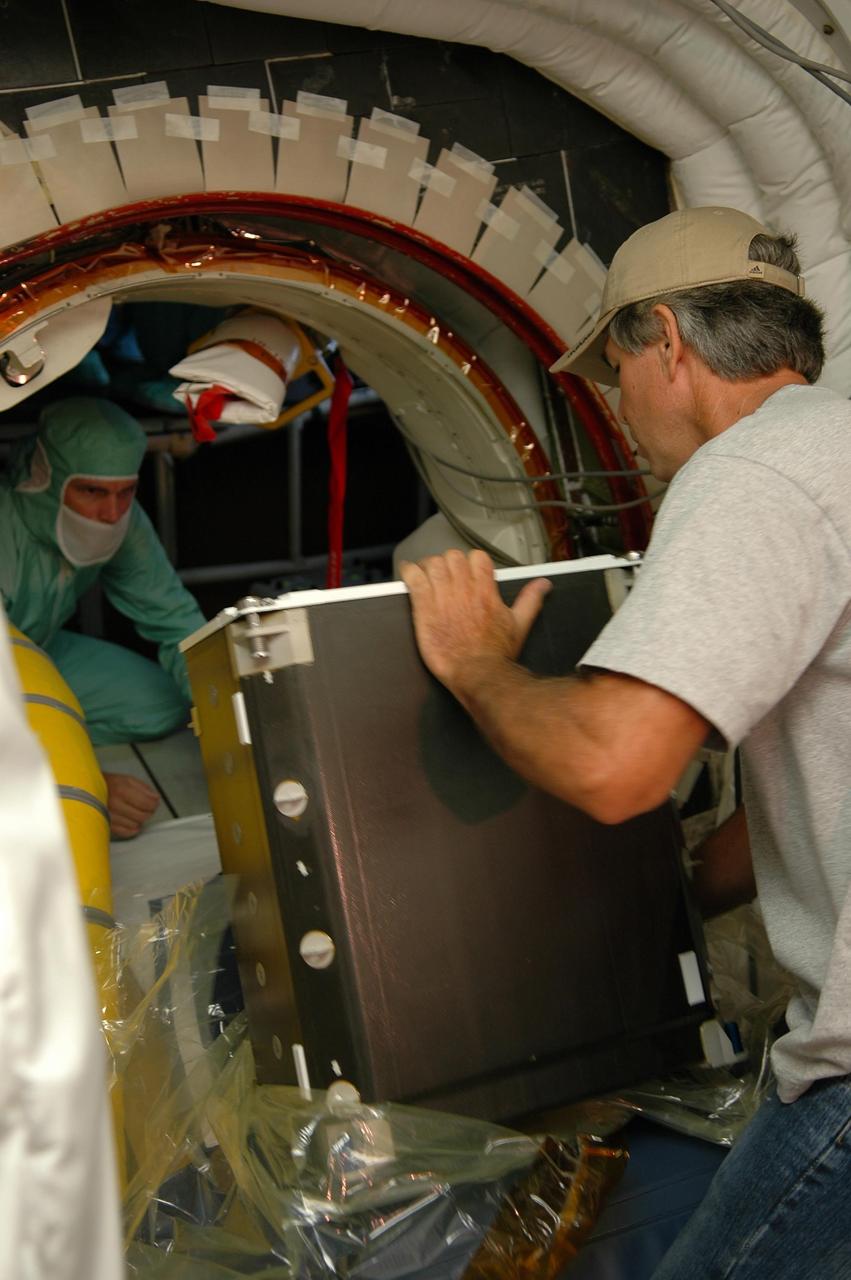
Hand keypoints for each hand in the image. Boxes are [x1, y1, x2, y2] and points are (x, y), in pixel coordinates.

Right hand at [103, 771, 159, 838]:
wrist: (85, 790)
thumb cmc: (107, 784)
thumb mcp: (126, 779)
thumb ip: (143, 788)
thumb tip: (155, 797)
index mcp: (122, 790)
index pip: (147, 803)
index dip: (154, 804)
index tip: (154, 803)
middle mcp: (115, 804)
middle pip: (142, 816)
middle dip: (148, 812)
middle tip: (147, 808)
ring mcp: (109, 816)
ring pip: (135, 825)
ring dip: (139, 820)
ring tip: (135, 813)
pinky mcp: (105, 824)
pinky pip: (124, 832)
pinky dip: (131, 829)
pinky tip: (131, 822)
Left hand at [399, 549, 550, 696]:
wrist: (477, 674)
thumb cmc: (495, 655)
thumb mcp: (519, 624)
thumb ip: (530, 600)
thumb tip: (543, 585)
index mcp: (486, 591)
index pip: (476, 557)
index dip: (470, 562)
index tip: (467, 572)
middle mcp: (464, 590)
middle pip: (452, 557)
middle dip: (448, 564)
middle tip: (445, 576)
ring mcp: (443, 597)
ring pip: (432, 564)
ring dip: (428, 568)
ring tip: (426, 576)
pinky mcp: (425, 608)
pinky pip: (414, 579)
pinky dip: (409, 573)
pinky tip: (409, 574)